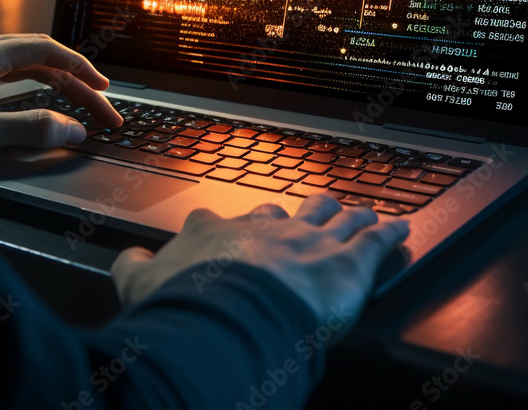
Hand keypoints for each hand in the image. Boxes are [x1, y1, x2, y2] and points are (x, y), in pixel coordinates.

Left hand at [0, 33, 122, 162]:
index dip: (82, 69)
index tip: (105, 91)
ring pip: (20, 62)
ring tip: (78, 101)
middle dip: (75, 79)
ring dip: (54, 80)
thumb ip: (24, 131)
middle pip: (38, 56)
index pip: (46, 51)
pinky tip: (32, 96)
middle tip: (101, 107)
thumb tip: (71, 129)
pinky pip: (2, 71)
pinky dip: (29, 82)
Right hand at [111, 195, 407, 330]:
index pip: (220, 220)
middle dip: (295, 212)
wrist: (231, 317)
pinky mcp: (346, 261)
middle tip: (304, 215)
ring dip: (346, 215)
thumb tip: (128, 260)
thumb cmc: (188, 305)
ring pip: (333, 217)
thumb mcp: (141, 285)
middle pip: (284, 210)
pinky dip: (389, 232)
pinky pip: (375, 241)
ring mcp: (308, 240)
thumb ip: (134, 268)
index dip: (227, 227)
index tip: (226, 232)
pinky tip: (399, 227)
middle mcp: (265, 228)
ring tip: (358, 212)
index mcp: (216, 232)